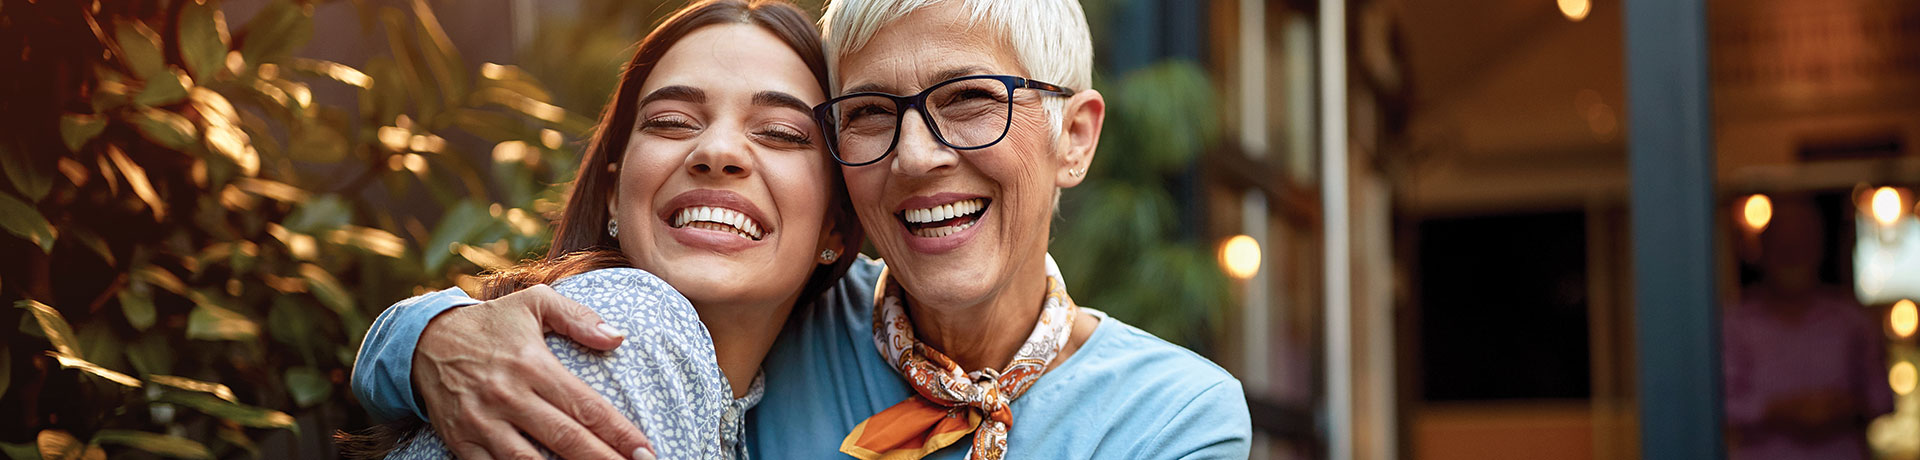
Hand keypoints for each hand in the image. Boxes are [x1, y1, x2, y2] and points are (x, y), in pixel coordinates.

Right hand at [412, 284, 654, 459]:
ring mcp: (482, 422)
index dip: (619, 432)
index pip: (585, 405)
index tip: (646, 450)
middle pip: (566, 438)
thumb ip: (578, 317)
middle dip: (605, 459)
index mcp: (532, 364)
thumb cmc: (492, 324)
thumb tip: (619, 337)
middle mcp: (508, 396)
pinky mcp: (461, 442)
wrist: (424, 341)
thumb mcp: (534, 303)